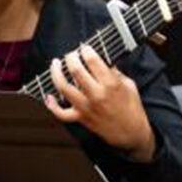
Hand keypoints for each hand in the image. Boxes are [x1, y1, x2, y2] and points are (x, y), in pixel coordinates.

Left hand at [44, 44, 156, 161]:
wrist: (131, 133)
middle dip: (71, 57)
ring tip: (55, 64)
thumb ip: (115, 72)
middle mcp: (96, 95)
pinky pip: (61, 113)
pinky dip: (52, 105)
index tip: (84, 48)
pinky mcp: (81, 117)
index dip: (86, 50)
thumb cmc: (132, 108)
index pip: (93, 60)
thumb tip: (103, 61)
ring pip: (63, 87)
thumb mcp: (129, 85)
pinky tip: (49, 96)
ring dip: (56, 73)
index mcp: (111, 84)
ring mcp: (86, 107)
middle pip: (76, 70)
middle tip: (71, 54)